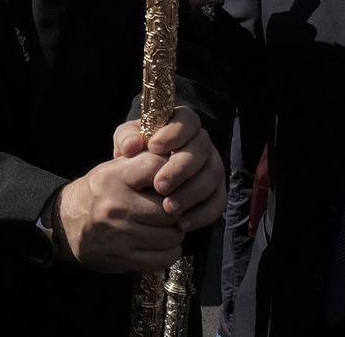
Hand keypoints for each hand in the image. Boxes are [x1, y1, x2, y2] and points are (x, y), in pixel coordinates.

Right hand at [58, 151, 187, 272]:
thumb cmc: (98, 194)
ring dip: (175, 233)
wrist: (65, 225)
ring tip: (167, 228)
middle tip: (174, 211)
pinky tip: (162, 245)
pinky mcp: (122, 258)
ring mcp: (120, 234)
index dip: (171, 174)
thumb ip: (141, 163)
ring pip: (170, 236)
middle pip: (170, 208)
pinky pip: (163, 258)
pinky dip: (169, 253)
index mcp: (113, 177)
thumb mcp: (112, 170)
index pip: (155, 167)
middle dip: (177, 211)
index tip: (172, 183)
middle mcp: (116, 204)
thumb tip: (177, 159)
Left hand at [112, 111, 224, 228]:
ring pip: (212, 177)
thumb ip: (126, 139)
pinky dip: (201, 215)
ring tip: (168, 208)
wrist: (142, 184)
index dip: (174, 133)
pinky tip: (181, 223)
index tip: (154, 147)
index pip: (188, 121)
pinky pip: (217, 202)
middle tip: (159, 186)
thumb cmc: (135, 156)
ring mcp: (213, 167)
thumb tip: (131, 145)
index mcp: (183, 125)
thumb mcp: (126, 143)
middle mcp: (202, 144)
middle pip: (201, 150)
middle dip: (181, 169)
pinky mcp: (217, 192)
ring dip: (190, 194)